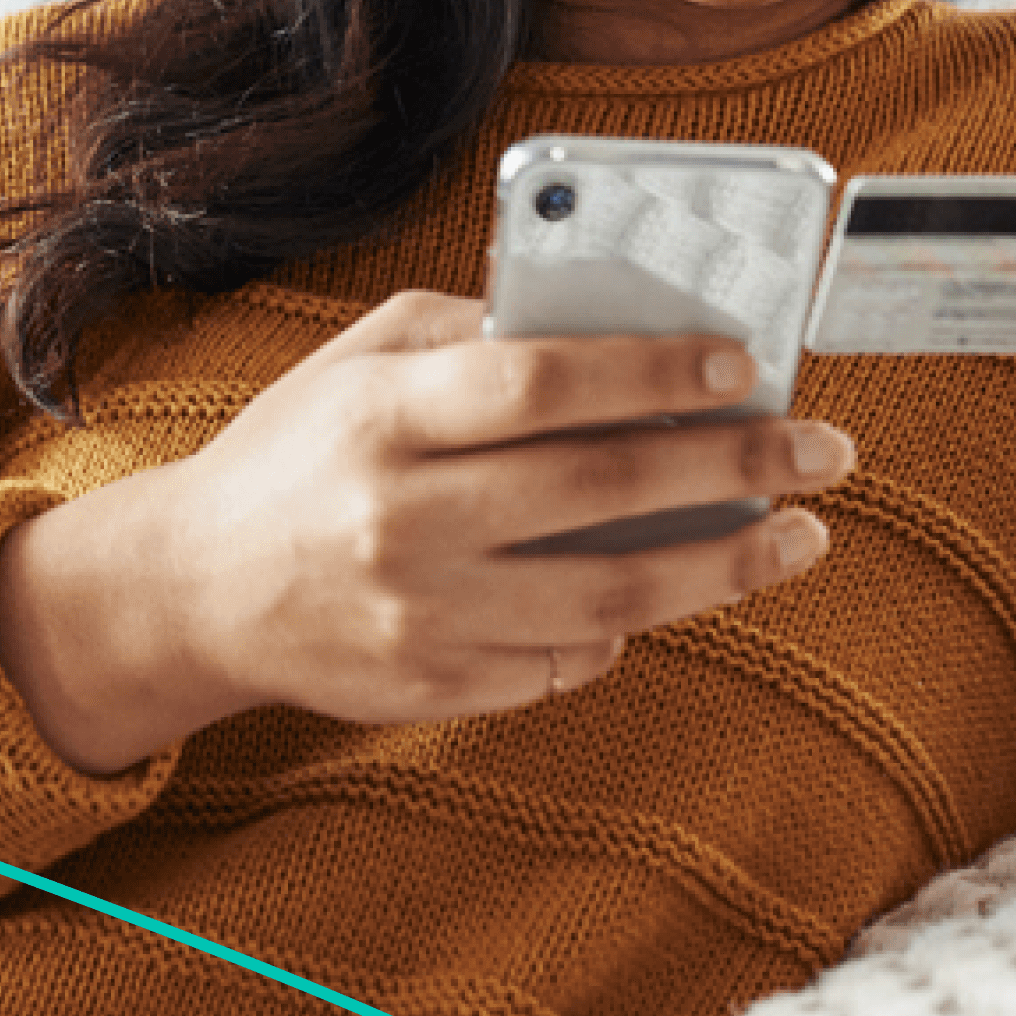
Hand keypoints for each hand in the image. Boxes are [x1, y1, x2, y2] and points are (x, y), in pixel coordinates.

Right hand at [0, 290, 848, 772]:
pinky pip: (566, 657)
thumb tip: (620, 327)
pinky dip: (626, 622)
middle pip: (603, 489)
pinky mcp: (433, 688)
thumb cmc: (297, 450)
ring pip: (611, 594)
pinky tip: (667, 587)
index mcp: (382, 416)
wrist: (193, 590)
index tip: (743, 364)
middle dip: (734, 465)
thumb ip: (474, 331)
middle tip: (822, 449)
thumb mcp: (360, 357)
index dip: (653, 370)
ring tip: (798, 535)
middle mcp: (401, 519)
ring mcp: (420, 617)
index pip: (541, 383)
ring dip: (725, 565)